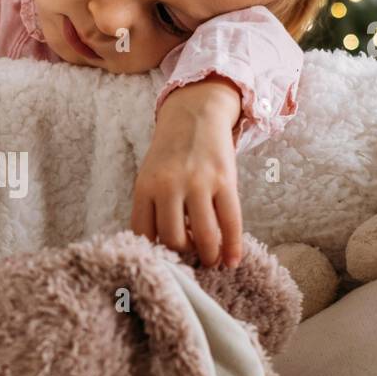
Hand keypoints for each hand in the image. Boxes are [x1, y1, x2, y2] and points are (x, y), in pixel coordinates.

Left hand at [131, 76, 243, 267]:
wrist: (195, 114)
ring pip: (203, 235)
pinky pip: (230, 222)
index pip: (144, 233)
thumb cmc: (171, 154)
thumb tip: (163, 249)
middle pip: (173, 239)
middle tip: (191, 258)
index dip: (155, 253)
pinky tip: (232, 260)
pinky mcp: (225, 181)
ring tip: (211, 261)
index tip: (165, 260)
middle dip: (183, 256)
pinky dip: (233, 247)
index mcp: (145, 187)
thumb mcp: (150, 176)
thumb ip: (152, 207)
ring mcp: (198, 183)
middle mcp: (169, 186)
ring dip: (208, 256)